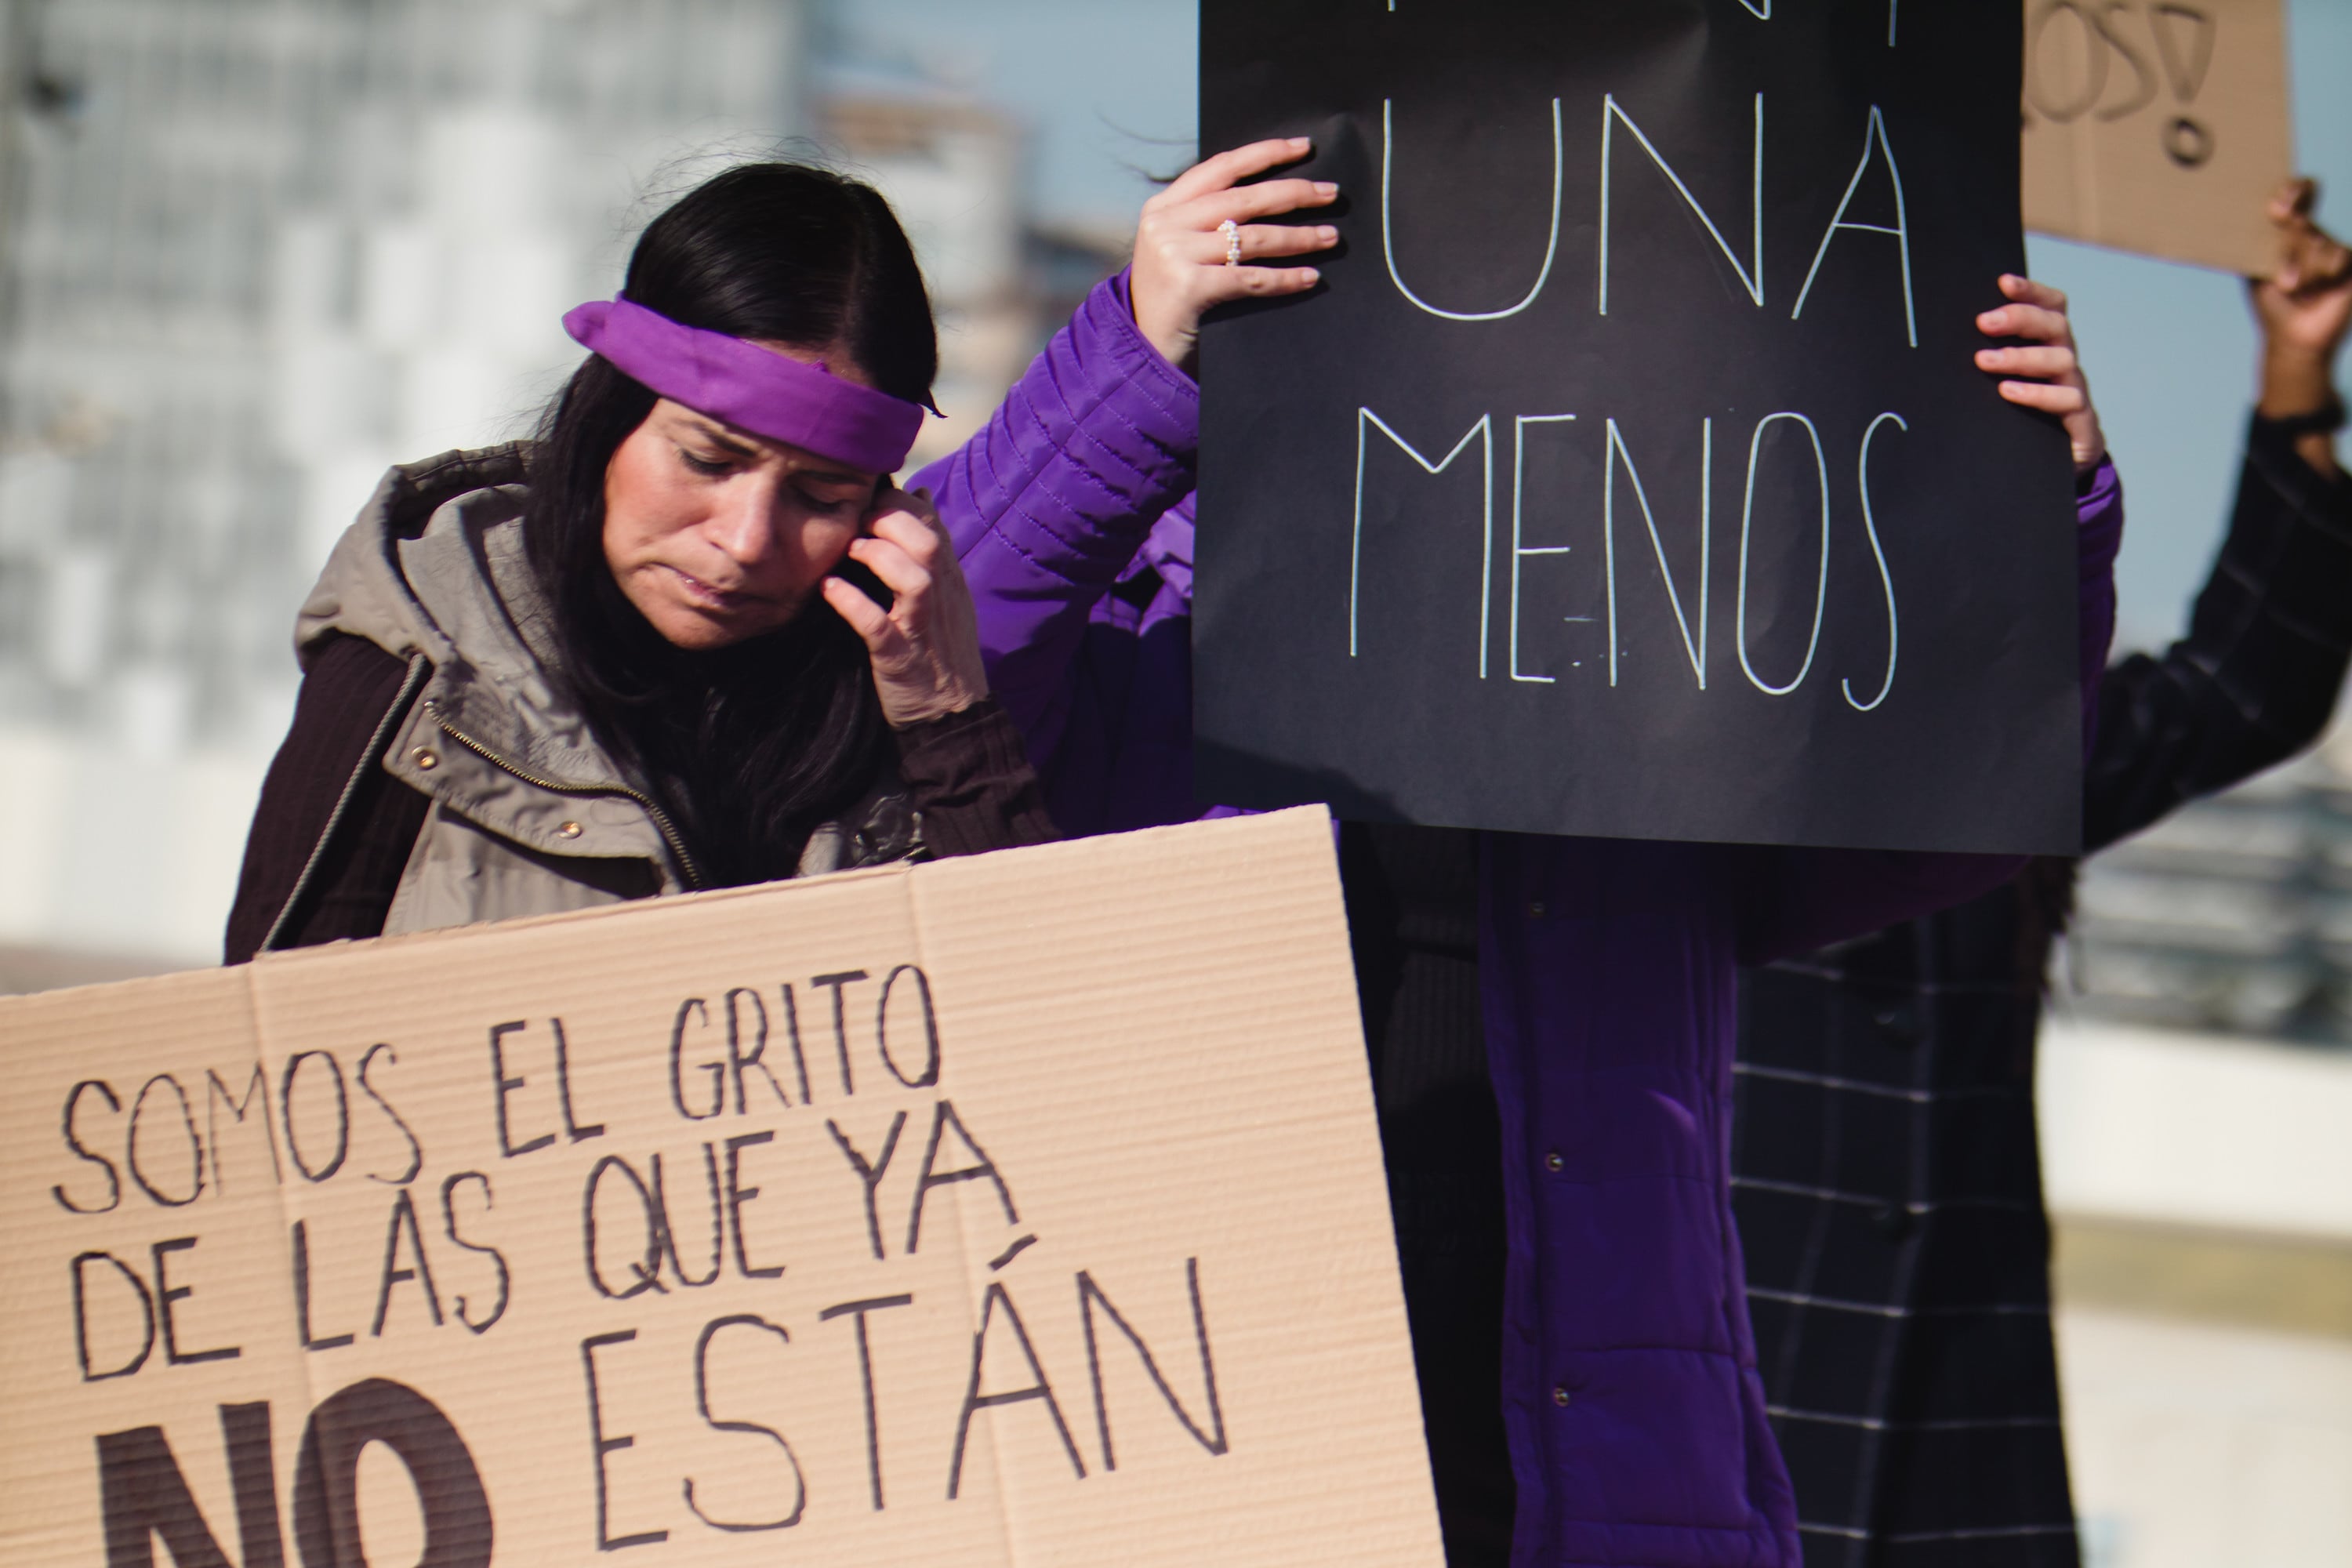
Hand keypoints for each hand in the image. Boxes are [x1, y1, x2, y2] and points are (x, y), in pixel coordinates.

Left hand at [820, 486, 990, 728]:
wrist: (954, 715)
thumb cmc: (941, 650)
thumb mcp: (946, 593)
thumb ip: (931, 548)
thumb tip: (918, 494)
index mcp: (949, 581)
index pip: (933, 525)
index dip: (901, 503)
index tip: (871, 500)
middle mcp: (941, 600)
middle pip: (927, 544)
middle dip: (890, 521)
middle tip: (858, 520)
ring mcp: (922, 630)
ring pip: (913, 580)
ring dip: (879, 557)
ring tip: (850, 550)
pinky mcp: (901, 660)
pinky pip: (878, 627)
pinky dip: (852, 604)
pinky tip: (829, 590)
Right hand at [1129, 137, 1340, 371]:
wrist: (1140, 351)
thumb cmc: (1170, 301)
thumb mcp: (1177, 250)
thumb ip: (1205, 222)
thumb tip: (1269, 197)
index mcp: (1163, 207)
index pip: (1221, 167)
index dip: (1264, 154)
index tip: (1303, 147)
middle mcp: (1166, 224)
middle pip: (1242, 199)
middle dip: (1293, 192)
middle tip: (1331, 193)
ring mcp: (1174, 254)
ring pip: (1252, 237)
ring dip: (1298, 237)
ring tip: (1330, 236)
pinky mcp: (1189, 286)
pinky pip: (1250, 277)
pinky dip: (1285, 279)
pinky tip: (1310, 277)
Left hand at [1976, 275, 2105, 474]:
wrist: (2051, 468)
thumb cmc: (2017, 419)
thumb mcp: (2002, 386)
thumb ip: (1987, 362)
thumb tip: (1939, 341)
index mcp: (2047, 346)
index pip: (2051, 307)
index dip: (2032, 291)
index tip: (2002, 282)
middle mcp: (2064, 362)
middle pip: (2055, 326)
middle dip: (2021, 318)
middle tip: (1985, 322)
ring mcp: (2074, 390)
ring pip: (2061, 360)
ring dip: (2021, 357)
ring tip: (1984, 361)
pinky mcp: (2080, 422)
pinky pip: (2067, 400)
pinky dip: (2037, 394)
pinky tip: (2009, 393)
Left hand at [2251, 179, 2349, 444]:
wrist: (2291, 334)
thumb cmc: (2270, 302)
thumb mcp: (2257, 270)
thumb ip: (2257, 243)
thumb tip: (2244, 219)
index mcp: (2287, 229)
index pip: (2298, 193)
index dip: (2294, 189)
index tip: (2277, 208)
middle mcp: (2312, 233)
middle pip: (2301, 221)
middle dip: (2286, 247)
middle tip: (2281, 262)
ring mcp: (2331, 245)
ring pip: (2315, 241)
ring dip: (2299, 270)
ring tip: (2293, 289)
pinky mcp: (2349, 259)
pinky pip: (2335, 256)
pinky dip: (2319, 276)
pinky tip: (2317, 290)